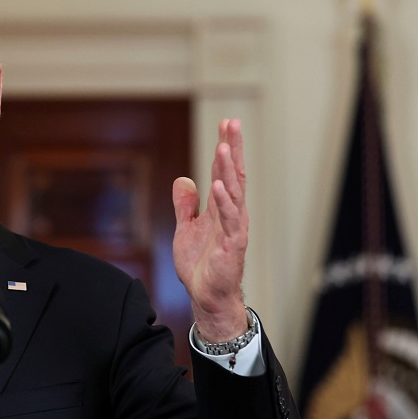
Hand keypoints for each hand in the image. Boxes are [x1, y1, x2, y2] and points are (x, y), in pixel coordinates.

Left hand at [172, 119, 247, 341]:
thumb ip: (186, 206)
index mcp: (221, 208)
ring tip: (224, 146)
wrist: (205, 295)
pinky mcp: (232, 244)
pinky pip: (230, 220)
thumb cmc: (200, 264)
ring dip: (228, 169)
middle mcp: (231, 214)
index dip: (225, 148)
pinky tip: (218, 185)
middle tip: (232, 123)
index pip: (225, 172)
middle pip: (233, 175)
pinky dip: (224, 202)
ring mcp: (234, 228)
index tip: (226, 124)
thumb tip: (183, 180)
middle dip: (233, 149)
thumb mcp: (186, 229)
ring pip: (234, 192)